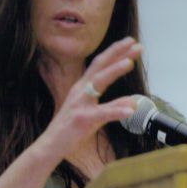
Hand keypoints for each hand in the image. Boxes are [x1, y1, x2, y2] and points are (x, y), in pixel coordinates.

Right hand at [42, 36, 141, 159]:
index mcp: (82, 87)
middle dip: (117, 53)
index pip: (100, 64)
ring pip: (98, 83)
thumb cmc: (71, 128)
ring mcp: (81, 104)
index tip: (130, 42)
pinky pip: (102, 114)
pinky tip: (131, 108)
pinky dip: (117, 110)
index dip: (115, 52)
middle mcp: (80, 91)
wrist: (51, 145)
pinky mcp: (83, 120)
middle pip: (100, 66)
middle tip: (135, 44)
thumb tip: (132, 101)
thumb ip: (111, 104)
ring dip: (114, 71)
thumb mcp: (91, 111)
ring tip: (129, 63)